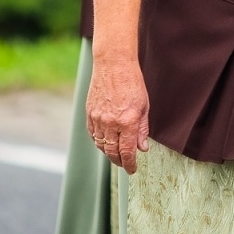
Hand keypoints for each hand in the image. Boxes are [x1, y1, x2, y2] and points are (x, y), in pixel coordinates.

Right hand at [86, 54, 149, 173]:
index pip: (127, 152)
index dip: (130, 164)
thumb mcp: (144, 106)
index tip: (132, 169)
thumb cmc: (132, 82)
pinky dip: (99, 141)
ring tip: (116, 155)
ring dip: (109, 153)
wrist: (114, 64)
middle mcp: (111, 122)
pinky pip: (93, 134)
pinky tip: (105, 142)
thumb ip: (142, 129)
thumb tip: (142, 148)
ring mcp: (98, 118)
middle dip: (119, 162)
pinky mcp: (90, 113)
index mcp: (128, 121)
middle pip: (112, 152)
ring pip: (101, 145)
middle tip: (125, 165)